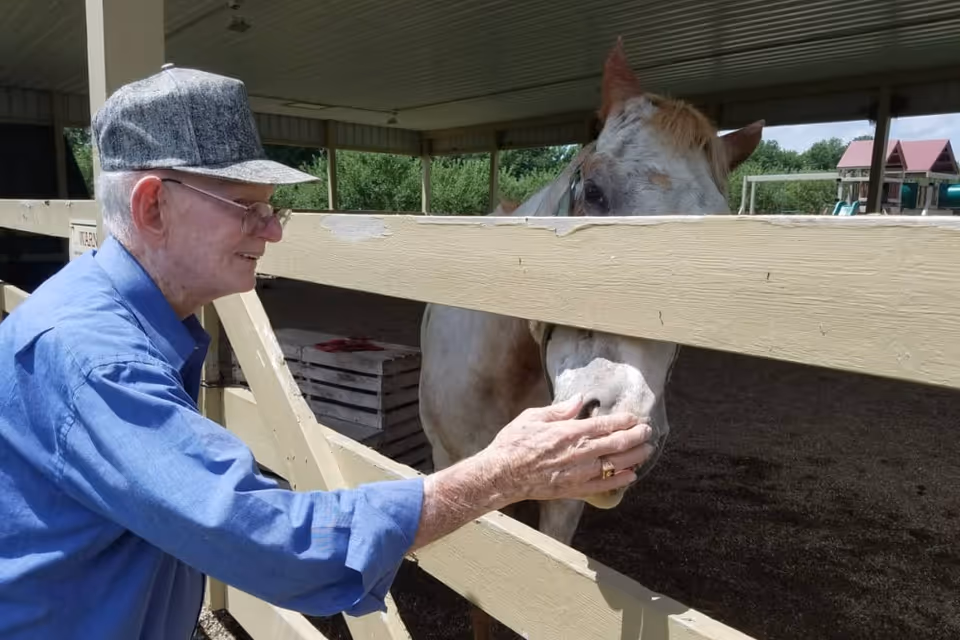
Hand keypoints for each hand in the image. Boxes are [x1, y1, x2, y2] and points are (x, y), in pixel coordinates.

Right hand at [410, 395, 653, 550]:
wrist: (502, 475)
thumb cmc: (514, 444)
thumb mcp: (533, 417)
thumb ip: (559, 409)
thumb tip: (579, 399)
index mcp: (569, 432)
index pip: (606, 425)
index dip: (625, 421)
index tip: (636, 418)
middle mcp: (579, 453)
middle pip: (617, 444)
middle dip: (636, 437)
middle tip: (648, 432)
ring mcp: (579, 473)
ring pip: (615, 464)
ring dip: (634, 457)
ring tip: (646, 451)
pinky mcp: (574, 489)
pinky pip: (603, 485)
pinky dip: (619, 480)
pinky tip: (630, 476)